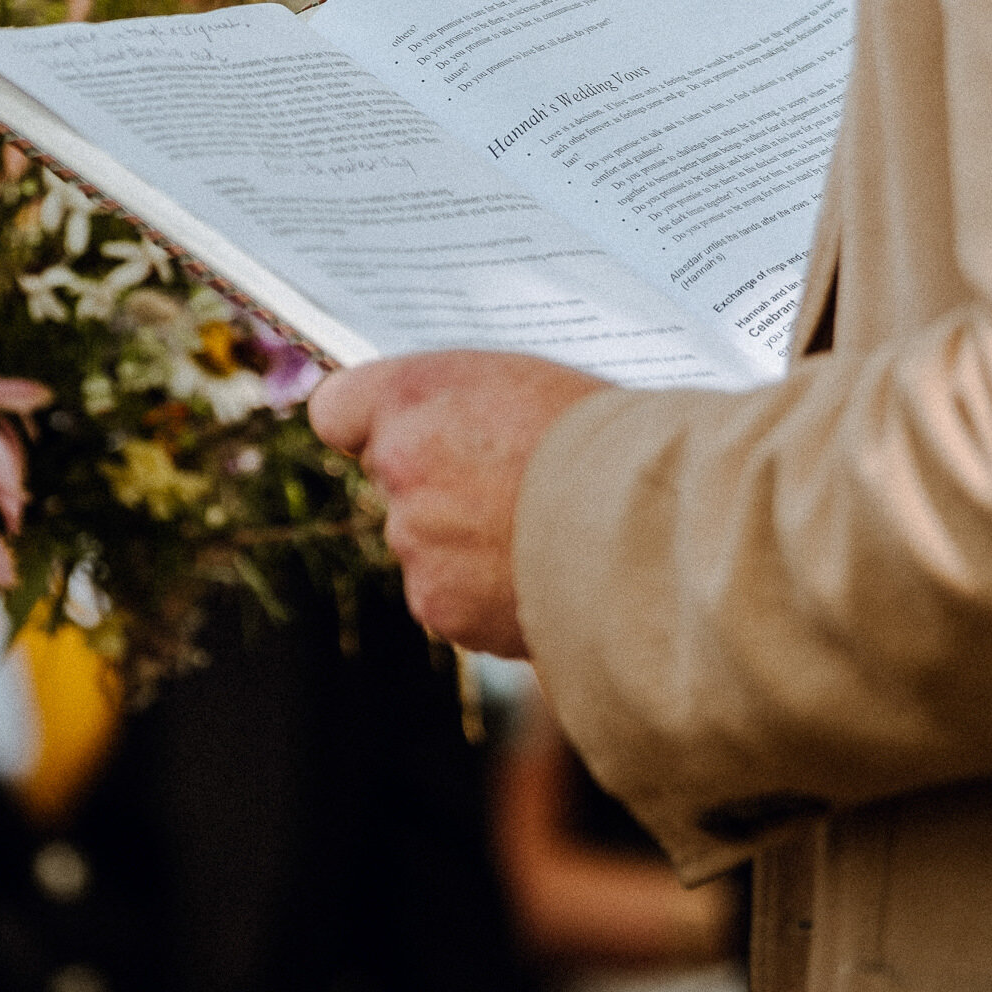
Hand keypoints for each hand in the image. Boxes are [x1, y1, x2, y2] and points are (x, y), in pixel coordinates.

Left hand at [308, 351, 608, 656]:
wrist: (653, 525)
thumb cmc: (611, 439)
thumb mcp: (533, 385)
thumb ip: (468, 407)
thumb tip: (453, 431)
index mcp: (415, 396)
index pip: (339, 409)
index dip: (372, 422)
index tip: (405, 429)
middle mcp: (398, 467)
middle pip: (394, 481)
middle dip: (442, 487)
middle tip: (513, 484)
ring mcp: (415, 544)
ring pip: (427, 546)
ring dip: (470, 546)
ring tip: (549, 534)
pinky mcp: (441, 606)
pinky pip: (455, 600)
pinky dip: (491, 597)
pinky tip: (549, 577)